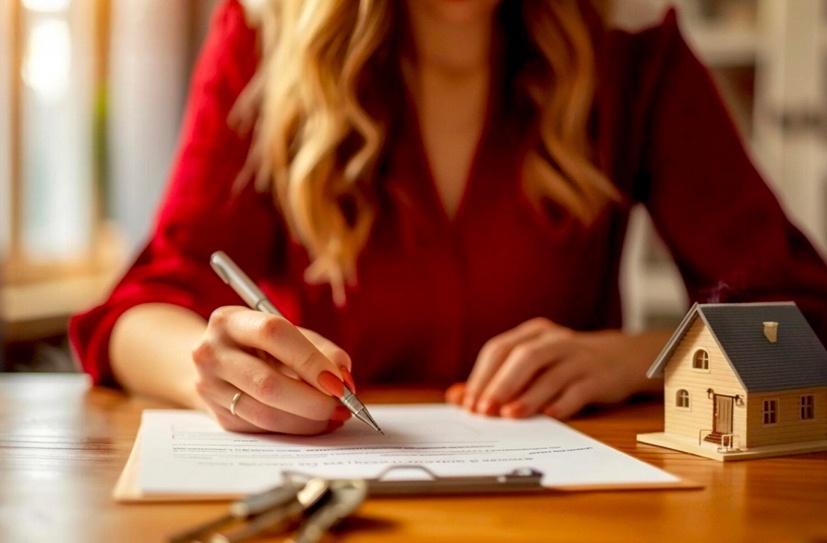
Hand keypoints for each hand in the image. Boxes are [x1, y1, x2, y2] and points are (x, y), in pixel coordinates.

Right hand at [191, 306, 355, 433]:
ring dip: (308, 421)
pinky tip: (314, 423)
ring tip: (334, 416)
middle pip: (267, 383)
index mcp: (230, 321)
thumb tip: (344, 380)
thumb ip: (319, 349)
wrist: (215, 361)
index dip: (310, 359)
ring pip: (266, 413)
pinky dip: (295, 429)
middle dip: (313, 400)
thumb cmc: (262, 344)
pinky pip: (263, 429)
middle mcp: (211, 353)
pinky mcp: (218, 416)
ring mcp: (209, 387)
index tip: (339, 382)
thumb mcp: (287, 333)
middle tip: (342, 407)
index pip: (273, 334)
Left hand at [445, 318, 666, 419]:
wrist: (622, 359)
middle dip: (500, 384)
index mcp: (533, 333)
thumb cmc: (564, 365)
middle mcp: (555, 340)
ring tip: (509, 416)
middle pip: (523, 357)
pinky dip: (561, 404)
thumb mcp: (532, 365)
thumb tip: (456, 397)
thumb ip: (496, 379)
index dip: (482, 375)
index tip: (468, 403)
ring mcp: (579, 357)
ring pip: (550, 373)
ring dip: (527, 396)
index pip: (500, 349)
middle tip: (484, 410)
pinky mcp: (599, 377)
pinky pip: (578, 391)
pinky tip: (548, 417)